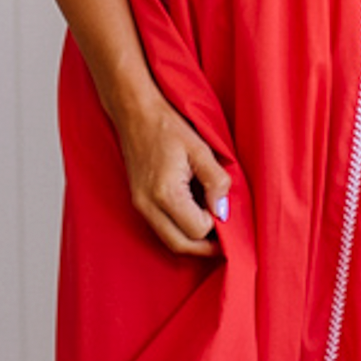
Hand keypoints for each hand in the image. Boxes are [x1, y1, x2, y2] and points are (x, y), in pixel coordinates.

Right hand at [113, 93, 232, 257]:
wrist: (135, 113)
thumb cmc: (167, 126)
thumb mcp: (200, 149)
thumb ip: (216, 182)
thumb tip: (223, 210)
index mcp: (165, 193)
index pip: (197, 229)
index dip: (215, 224)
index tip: (224, 208)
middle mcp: (148, 205)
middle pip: (180, 245)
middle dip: (205, 247)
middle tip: (225, 237)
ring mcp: (140, 205)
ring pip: (169, 241)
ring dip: (192, 239)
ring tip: (212, 226)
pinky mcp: (138, 202)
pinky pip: (161, 228)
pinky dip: (179, 229)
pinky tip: (193, 214)